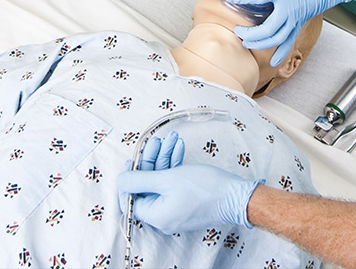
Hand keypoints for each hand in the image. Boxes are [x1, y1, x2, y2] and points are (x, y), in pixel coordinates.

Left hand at [117, 132, 260, 232]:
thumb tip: (119, 180)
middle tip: (156, 142)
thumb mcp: (166, 180)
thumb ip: (139, 180)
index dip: (129, 176)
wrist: (235, 194)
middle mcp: (163, 215)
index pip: (129, 198)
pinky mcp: (185, 200)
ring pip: (161, 179)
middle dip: (151, 159)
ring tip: (171, 139)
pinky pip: (172, 182)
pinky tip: (178, 147)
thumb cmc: (203, 188)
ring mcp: (175, 208)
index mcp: (155, 215)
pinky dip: (174, 164)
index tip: (132, 159)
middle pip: (147, 185)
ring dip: (164, 157)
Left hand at [225, 0, 351, 65]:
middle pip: (267, 29)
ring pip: (276, 39)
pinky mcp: (299, 23)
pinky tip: (272, 62)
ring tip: (246, 42)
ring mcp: (295, 19)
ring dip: (259, 44)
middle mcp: (289, 9)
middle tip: (237, 30)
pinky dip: (280, 54)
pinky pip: (289, 42)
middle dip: (249, 33)